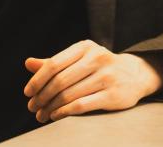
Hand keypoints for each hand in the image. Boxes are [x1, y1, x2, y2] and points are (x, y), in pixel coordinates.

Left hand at [23, 40, 161, 122]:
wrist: (135, 75)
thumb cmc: (98, 67)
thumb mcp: (78, 59)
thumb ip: (54, 62)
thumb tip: (27, 63)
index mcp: (84, 47)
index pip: (53, 64)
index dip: (37, 79)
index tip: (27, 92)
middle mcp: (97, 58)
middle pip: (60, 80)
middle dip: (42, 96)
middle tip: (32, 107)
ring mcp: (107, 76)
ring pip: (69, 94)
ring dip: (50, 107)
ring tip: (41, 114)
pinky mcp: (114, 95)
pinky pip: (82, 105)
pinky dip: (64, 112)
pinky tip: (56, 116)